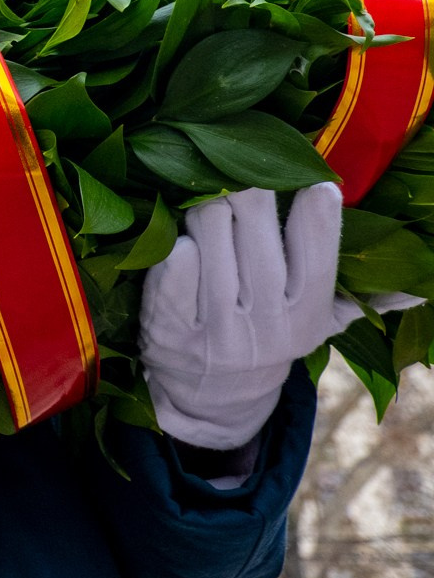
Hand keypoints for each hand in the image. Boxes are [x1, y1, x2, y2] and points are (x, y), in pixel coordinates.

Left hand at [141, 184, 351, 450]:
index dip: (317, 214)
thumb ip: (363, 301)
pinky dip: (175, 249)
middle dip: (248, 191)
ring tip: (205, 208)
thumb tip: (421, 290)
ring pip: (209, 234)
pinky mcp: (170, 329)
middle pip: (256, 226)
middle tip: (240, 179)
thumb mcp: (317, 326)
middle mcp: (265, 321)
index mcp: (307, 314)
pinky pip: (172, 272)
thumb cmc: (269, 338)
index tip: (315, 184)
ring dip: (206, 211)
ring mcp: (217, 326)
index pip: (317, 254)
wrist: (213, 399)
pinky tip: (179, 240)